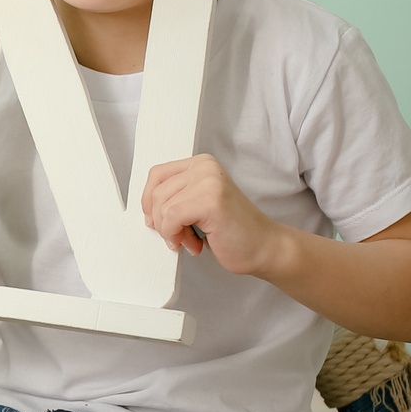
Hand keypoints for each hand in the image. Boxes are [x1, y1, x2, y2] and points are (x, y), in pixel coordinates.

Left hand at [142, 154, 287, 276]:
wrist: (265, 248)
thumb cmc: (231, 230)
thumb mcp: (197, 204)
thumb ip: (175, 197)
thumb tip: (144, 208)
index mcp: (201, 163)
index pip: (156, 175)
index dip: (150, 202)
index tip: (159, 222)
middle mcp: (205, 167)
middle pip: (156, 193)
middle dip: (162, 222)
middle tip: (181, 236)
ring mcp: (209, 181)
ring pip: (162, 208)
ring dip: (171, 232)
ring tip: (191, 240)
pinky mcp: (211, 200)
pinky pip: (171, 218)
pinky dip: (175, 236)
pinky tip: (194, 244)